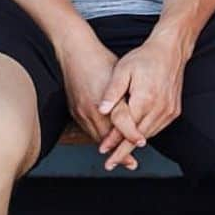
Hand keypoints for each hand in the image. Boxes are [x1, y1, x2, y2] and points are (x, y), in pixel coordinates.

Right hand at [57, 34, 145, 170]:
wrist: (76, 52)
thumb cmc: (101, 60)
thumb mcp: (120, 74)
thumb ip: (126, 95)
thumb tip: (139, 111)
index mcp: (104, 100)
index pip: (119, 125)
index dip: (131, 135)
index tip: (140, 144)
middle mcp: (89, 110)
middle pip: (106, 138)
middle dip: (119, 151)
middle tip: (131, 163)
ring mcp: (80, 112)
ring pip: (96, 136)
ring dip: (109, 147)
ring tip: (121, 157)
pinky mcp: (75, 111)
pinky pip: (89, 130)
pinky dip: (100, 138)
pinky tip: (108, 141)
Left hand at [96, 32, 187, 170]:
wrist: (171, 50)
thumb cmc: (145, 57)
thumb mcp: (123, 69)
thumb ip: (112, 92)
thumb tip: (100, 110)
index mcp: (145, 98)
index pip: (126, 128)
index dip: (113, 141)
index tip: (102, 151)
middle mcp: (160, 107)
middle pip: (138, 136)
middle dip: (123, 150)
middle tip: (110, 162)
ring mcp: (169, 110)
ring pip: (149, 134)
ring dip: (134, 144)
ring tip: (120, 153)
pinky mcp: (174, 110)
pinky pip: (157, 127)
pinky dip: (145, 133)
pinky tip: (136, 136)